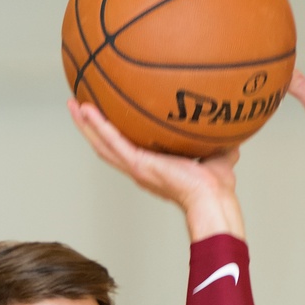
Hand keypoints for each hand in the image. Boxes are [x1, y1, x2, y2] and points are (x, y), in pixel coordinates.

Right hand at [67, 99, 245, 241]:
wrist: (213, 199)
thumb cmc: (216, 188)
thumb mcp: (219, 154)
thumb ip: (218, 142)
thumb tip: (231, 128)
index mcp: (153, 167)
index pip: (127, 147)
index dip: (114, 133)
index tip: (106, 117)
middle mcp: (140, 168)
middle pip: (106, 145)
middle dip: (91, 127)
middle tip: (78, 107)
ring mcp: (136, 167)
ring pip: (102, 144)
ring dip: (86, 125)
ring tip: (73, 105)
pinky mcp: (137, 165)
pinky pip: (112, 142)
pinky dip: (98, 126)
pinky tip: (87, 109)